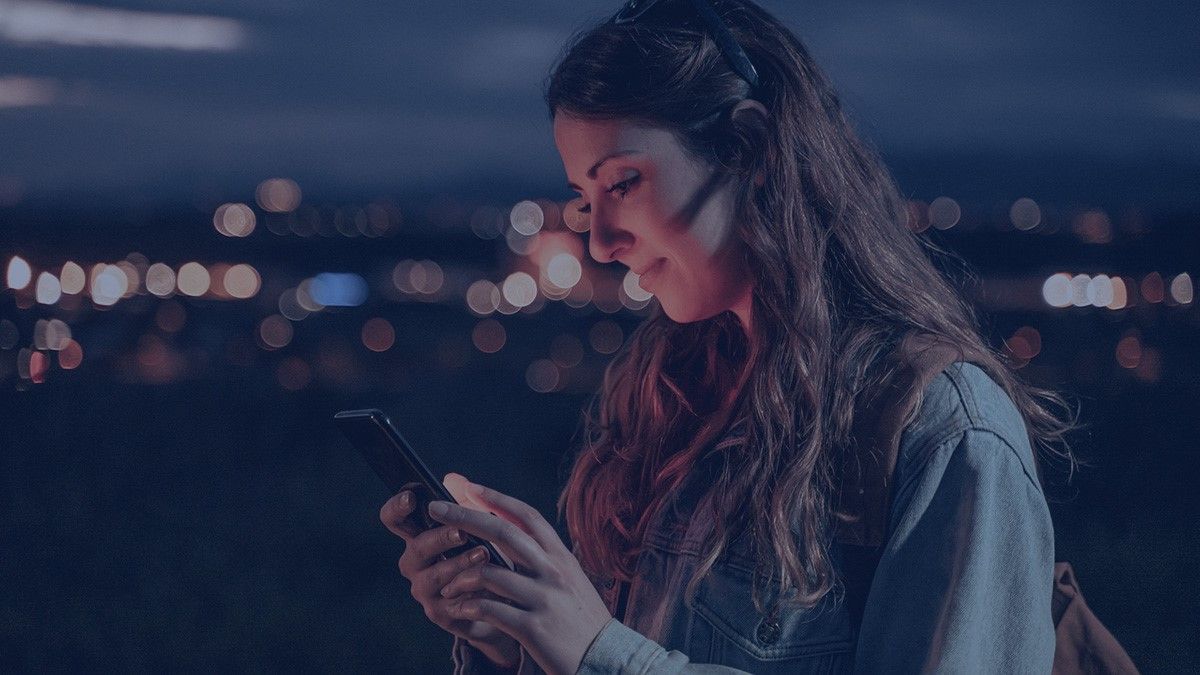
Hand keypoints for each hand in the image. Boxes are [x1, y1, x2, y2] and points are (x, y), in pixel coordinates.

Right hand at [379, 477, 520, 668]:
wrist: (504, 598)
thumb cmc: (487, 554)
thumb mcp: (480, 525)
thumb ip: (465, 502)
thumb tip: (452, 478)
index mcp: (420, 534)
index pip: (395, 518)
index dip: (397, 507)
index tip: (413, 498)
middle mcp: (416, 562)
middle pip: (416, 546)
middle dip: (438, 538)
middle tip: (462, 532)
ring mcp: (425, 589)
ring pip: (434, 575)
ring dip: (459, 563)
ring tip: (484, 554)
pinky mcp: (440, 613)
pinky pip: (450, 603)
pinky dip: (469, 591)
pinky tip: (488, 586)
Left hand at [428, 474, 612, 674]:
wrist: (606, 658)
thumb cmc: (582, 619)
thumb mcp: (570, 579)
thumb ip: (545, 558)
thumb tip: (512, 532)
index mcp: (561, 556)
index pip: (526, 515)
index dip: (495, 498)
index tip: (468, 486)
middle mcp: (553, 571)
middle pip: (502, 531)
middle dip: (465, 516)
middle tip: (436, 508)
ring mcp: (543, 598)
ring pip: (489, 573)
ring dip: (460, 577)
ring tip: (446, 587)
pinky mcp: (533, 628)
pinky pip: (489, 610)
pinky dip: (469, 608)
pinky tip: (460, 611)